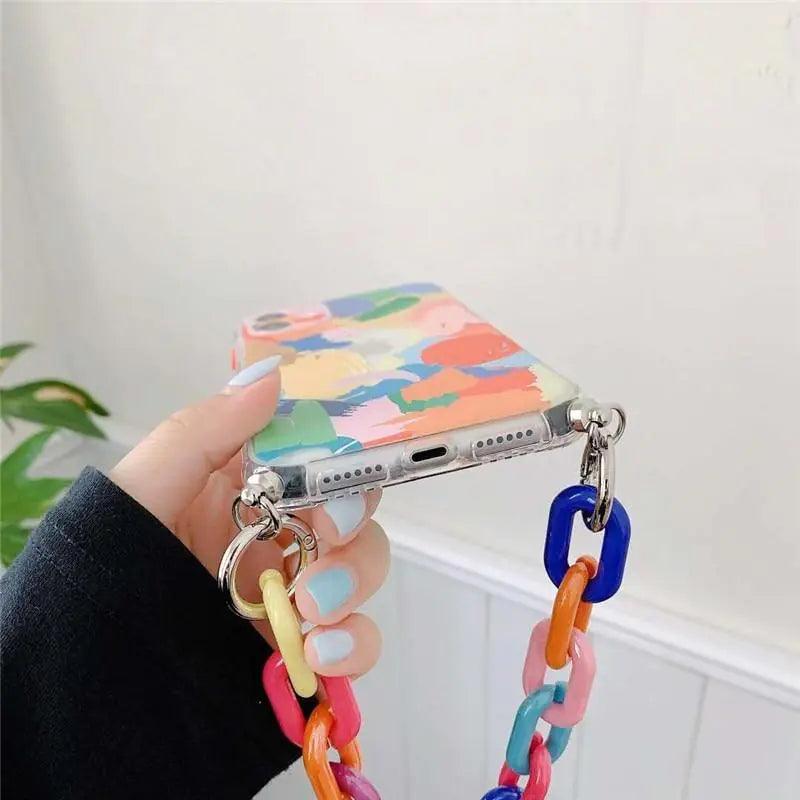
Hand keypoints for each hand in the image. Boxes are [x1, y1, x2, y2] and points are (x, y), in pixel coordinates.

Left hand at [109, 359, 388, 677]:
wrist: (89, 661)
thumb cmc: (111, 559)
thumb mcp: (145, 487)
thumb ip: (206, 431)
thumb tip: (272, 377)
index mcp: (249, 488)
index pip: (320, 461)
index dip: (341, 464)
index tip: (336, 479)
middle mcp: (276, 534)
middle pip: (352, 515)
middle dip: (352, 527)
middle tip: (330, 540)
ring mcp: (290, 593)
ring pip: (361, 573)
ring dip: (355, 584)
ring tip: (312, 610)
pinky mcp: (298, 647)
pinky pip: (354, 642)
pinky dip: (356, 645)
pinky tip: (323, 653)